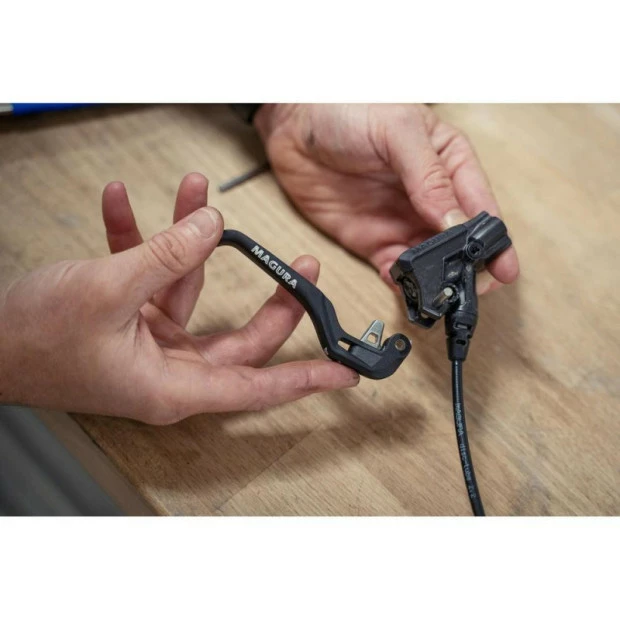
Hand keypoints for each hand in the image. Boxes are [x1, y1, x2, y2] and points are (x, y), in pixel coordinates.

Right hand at [0, 173, 358, 423]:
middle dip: (272, 294)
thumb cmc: (34, 342)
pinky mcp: (129, 318)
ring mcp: (151, 342)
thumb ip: (166, 257)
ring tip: (199, 195)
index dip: (306, 378)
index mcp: (174, 385)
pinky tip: (129, 204)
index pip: (258, 386)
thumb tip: (210, 227)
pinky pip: (149, 277)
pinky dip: (140, 241)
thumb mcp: (107, 291)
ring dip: (190, 240)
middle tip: (299, 263)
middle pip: (242, 335)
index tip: (344, 372)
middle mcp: (170, 368)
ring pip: (193, 291)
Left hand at [255, 104, 518, 293]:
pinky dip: (401, 282)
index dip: (494, 239)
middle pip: (460, 242)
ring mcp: (402, 222)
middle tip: (473, 290)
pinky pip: (395, 269)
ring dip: (437, 281)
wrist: (294, 123)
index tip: (503, 267)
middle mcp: (430, 198)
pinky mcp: (373, 240)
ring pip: (431, 262)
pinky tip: (403, 285)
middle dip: (470, 268)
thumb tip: (454, 220)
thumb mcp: (397, 130)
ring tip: (438, 295)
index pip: (480, 206)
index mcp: (449, 163)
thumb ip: (428, 176)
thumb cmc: (349, 109)